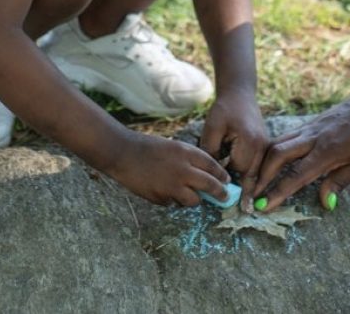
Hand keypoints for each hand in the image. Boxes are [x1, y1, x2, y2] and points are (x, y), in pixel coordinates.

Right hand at [103, 132, 230, 206]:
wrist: (122, 153)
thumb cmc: (147, 147)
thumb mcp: (173, 147)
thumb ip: (189, 159)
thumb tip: (205, 175)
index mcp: (185, 153)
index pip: (212, 165)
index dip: (221, 175)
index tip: (226, 180)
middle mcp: (182, 170)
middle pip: (210, 185)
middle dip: (220, 193)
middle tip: (224, 196)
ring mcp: (172, 186)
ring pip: (193, 200)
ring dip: (194, 199)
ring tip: (187, 194)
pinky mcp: (161, 198)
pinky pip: (174, 203)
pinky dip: (173, 200)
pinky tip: (164, 190)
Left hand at [198, 90, 268, 197]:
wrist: (239, 94)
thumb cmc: (224, 110)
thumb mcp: (212, 128)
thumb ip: (211, 151)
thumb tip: (211, 174)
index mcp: (250, 142)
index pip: (239, 171)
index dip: (231, 183)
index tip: (233, 201)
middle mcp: (263, 146)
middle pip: (253, 175)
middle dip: (248, 192)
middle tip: (247, 211)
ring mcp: (267, 147)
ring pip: (259, 172)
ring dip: (252, 185)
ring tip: (250, 205)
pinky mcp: (266, 147)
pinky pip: (260, 166)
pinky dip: (254, 176)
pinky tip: (250, 189)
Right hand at [253, 92, 349, 210]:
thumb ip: (341, 181)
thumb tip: (325, 203)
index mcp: (328, 150)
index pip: (297, 175)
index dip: (279, 192)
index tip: (264, 206)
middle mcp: (312, 138)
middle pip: (277, 155)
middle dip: (262, 176)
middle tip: (253, 195)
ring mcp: (308, 129)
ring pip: (276, 144)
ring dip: (264, 163)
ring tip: (256, 181)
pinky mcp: (308, 125)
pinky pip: (284, 138)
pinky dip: (272, 152)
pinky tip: (270, 163)